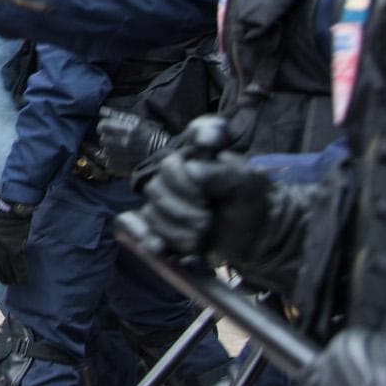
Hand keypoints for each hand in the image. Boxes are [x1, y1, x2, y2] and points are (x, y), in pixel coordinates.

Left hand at [0, 189, 33, 284]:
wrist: (12, 202)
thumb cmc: (4, 211)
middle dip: (2, 277)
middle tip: (8, 282)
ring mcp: (2, 247)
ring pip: (7, 269)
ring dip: (12, 278)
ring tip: (16, 282)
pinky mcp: (14, 247)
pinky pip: (18, 266)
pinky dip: (21, 274)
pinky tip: (23, 280)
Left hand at [95, 108, 171, 177]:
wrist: (162, 152)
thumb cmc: (149, 134)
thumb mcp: (136, 121)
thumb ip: (117, 115)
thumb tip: (102, 110)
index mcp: (128, 130)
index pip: (103, 126)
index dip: (103, 126)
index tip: (107, 129)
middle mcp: (125, 144)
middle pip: (103, 139)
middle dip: (107, 138)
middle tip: (115, 139)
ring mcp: (124, 157)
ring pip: (105, 152)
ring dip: (109, 149)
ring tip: (119, 149)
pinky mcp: (123, 168)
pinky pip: (108, 163)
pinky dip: (112, 160)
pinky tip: (121, 157)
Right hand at [140, 151, 275, 260]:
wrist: (252, 238)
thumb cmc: (249, 205)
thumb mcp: (245, 186)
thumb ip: (222, 173)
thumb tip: (192, 170)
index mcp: (197, 154)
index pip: (189, 139)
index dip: (195, 145)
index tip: (210, 148)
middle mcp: (174, 173)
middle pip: (156, 185)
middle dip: (181, 208)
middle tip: (207, 219)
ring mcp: (163, 199)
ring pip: (150, 211)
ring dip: (175, 230)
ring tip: (201, 235)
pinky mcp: (156, 223)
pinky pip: (133, 225)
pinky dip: (144, 236)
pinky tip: (158, 246)